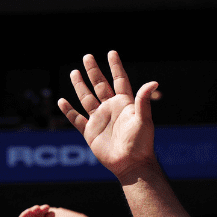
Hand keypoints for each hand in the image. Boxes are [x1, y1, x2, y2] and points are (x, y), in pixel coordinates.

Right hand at [59, 50, 159, 178]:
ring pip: (87, 98)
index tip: (111, 52)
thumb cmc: (141, 143)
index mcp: (124, 104)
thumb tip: (154, 82)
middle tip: (87, 56)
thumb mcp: (144, 120)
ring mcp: (100, 120)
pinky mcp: (90, 132)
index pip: (119, 80)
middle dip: (94, 71)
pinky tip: (62, 101)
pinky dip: (69, 111)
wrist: (131, 164)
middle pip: (100, 85)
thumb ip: (144, 100)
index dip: (115, 66)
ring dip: (80, 86)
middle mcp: (111, 109)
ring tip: (74, 72)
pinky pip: (77, 119)